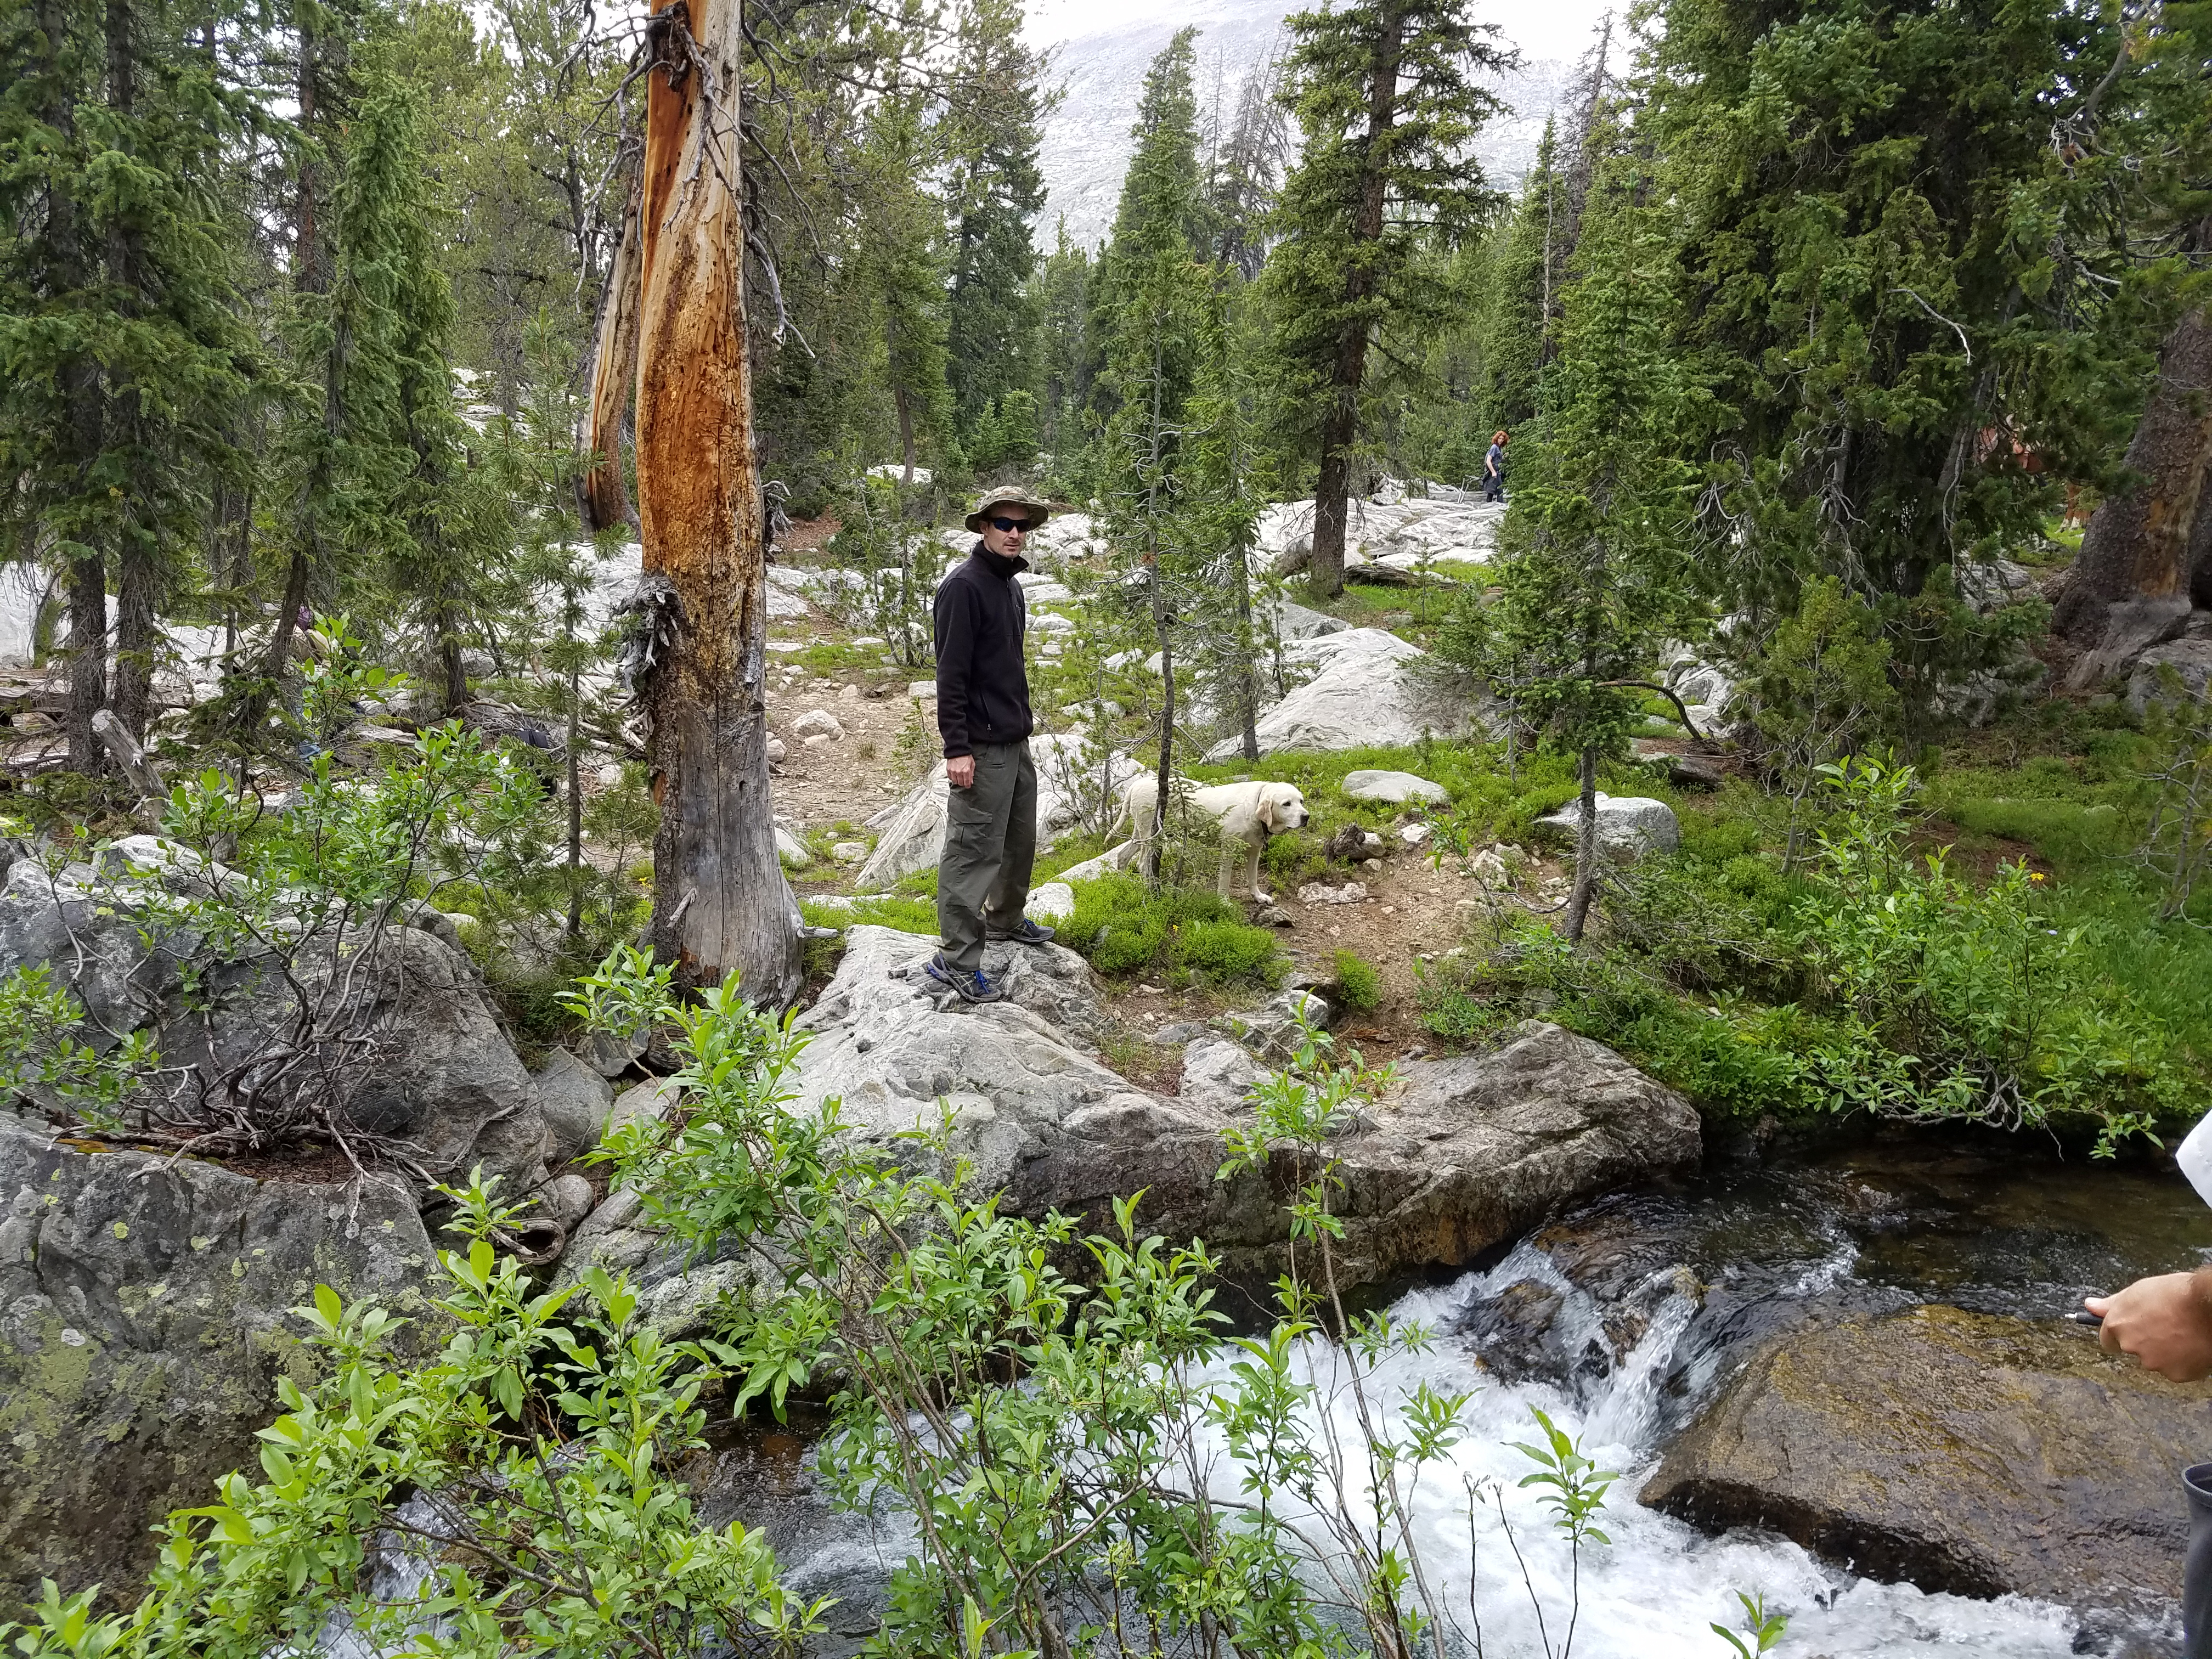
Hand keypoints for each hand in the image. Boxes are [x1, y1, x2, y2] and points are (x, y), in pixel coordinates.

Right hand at [946, 755, 974, 788]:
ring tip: (959, 778)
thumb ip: (971, 773)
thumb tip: (971, 781)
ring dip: (957, 781)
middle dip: (963, 783)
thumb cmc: (966, 756)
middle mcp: (959, 772)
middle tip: (964, 781)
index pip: (966, 783)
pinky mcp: (948, 769)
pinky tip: (955, 775)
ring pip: (954, 782)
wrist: (958, 750)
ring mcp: (953, 771)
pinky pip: (950, 777)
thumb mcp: (972, 764)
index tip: (968, 786)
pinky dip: (952, 778)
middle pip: (960, 783)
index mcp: (966, 771)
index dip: (967, 786)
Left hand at [2088, 1271, 2211, 1381]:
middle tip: (2166, 1326)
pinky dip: (2184, 1362)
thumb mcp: (2137, 1291)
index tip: (2133, 1331)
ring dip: (2165, 1352)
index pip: (2107, 1340)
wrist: (2207, 1305)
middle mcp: (2131, 1346)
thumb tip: (2089, 1305)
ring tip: (2182, 1333)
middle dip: (2146, 1342)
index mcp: (2117, 1326)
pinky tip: (2192, 1346)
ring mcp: (2154, 1362)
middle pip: (2134, 1350)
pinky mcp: (2176, 1374)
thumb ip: (2111, 1304)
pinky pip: (2177, 1370)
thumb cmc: (2175, 1293)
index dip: (2120, 1335)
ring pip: (2156, 1361)